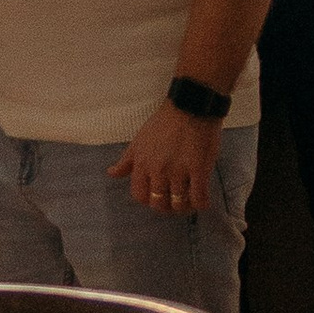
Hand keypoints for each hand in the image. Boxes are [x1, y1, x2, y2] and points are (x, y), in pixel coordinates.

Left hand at [109, 100, 218, 215]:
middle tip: (176, 200)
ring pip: (179, 204)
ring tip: (190, 200)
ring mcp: (178, 171)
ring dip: (185, 206)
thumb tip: (111, 173)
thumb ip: (127, 161)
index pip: (139, 195)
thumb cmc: (165, 122)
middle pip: (158, 203)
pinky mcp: (199, 170)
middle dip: (167, 206)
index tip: (158, 196)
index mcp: (142, 164)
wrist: (190, 106)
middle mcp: (157, 170)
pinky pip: (199, 198)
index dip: (149, 200)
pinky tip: (202, 200)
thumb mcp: (139, 140)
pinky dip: (201, 204)